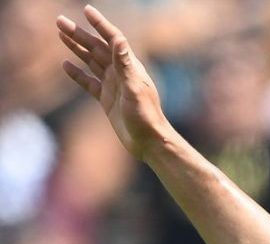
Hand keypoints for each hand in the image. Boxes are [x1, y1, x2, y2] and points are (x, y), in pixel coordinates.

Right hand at [56, 5, 171, 159]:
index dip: (100, 25)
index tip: (86, 10)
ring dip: (76, 48)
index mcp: (129, 67)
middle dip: (79, 34)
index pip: (113, 40)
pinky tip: (65, 65)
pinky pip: (88, 82)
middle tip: (59, 21)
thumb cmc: (145, 116)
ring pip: (91, 62)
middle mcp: (121, 73)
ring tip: (60, 35)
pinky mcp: (106, 100)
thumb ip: (125, 65)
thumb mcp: (134, 89)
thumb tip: (119, 40)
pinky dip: (77, 73)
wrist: (148, 142)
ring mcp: (113, 86)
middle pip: (96, 48)